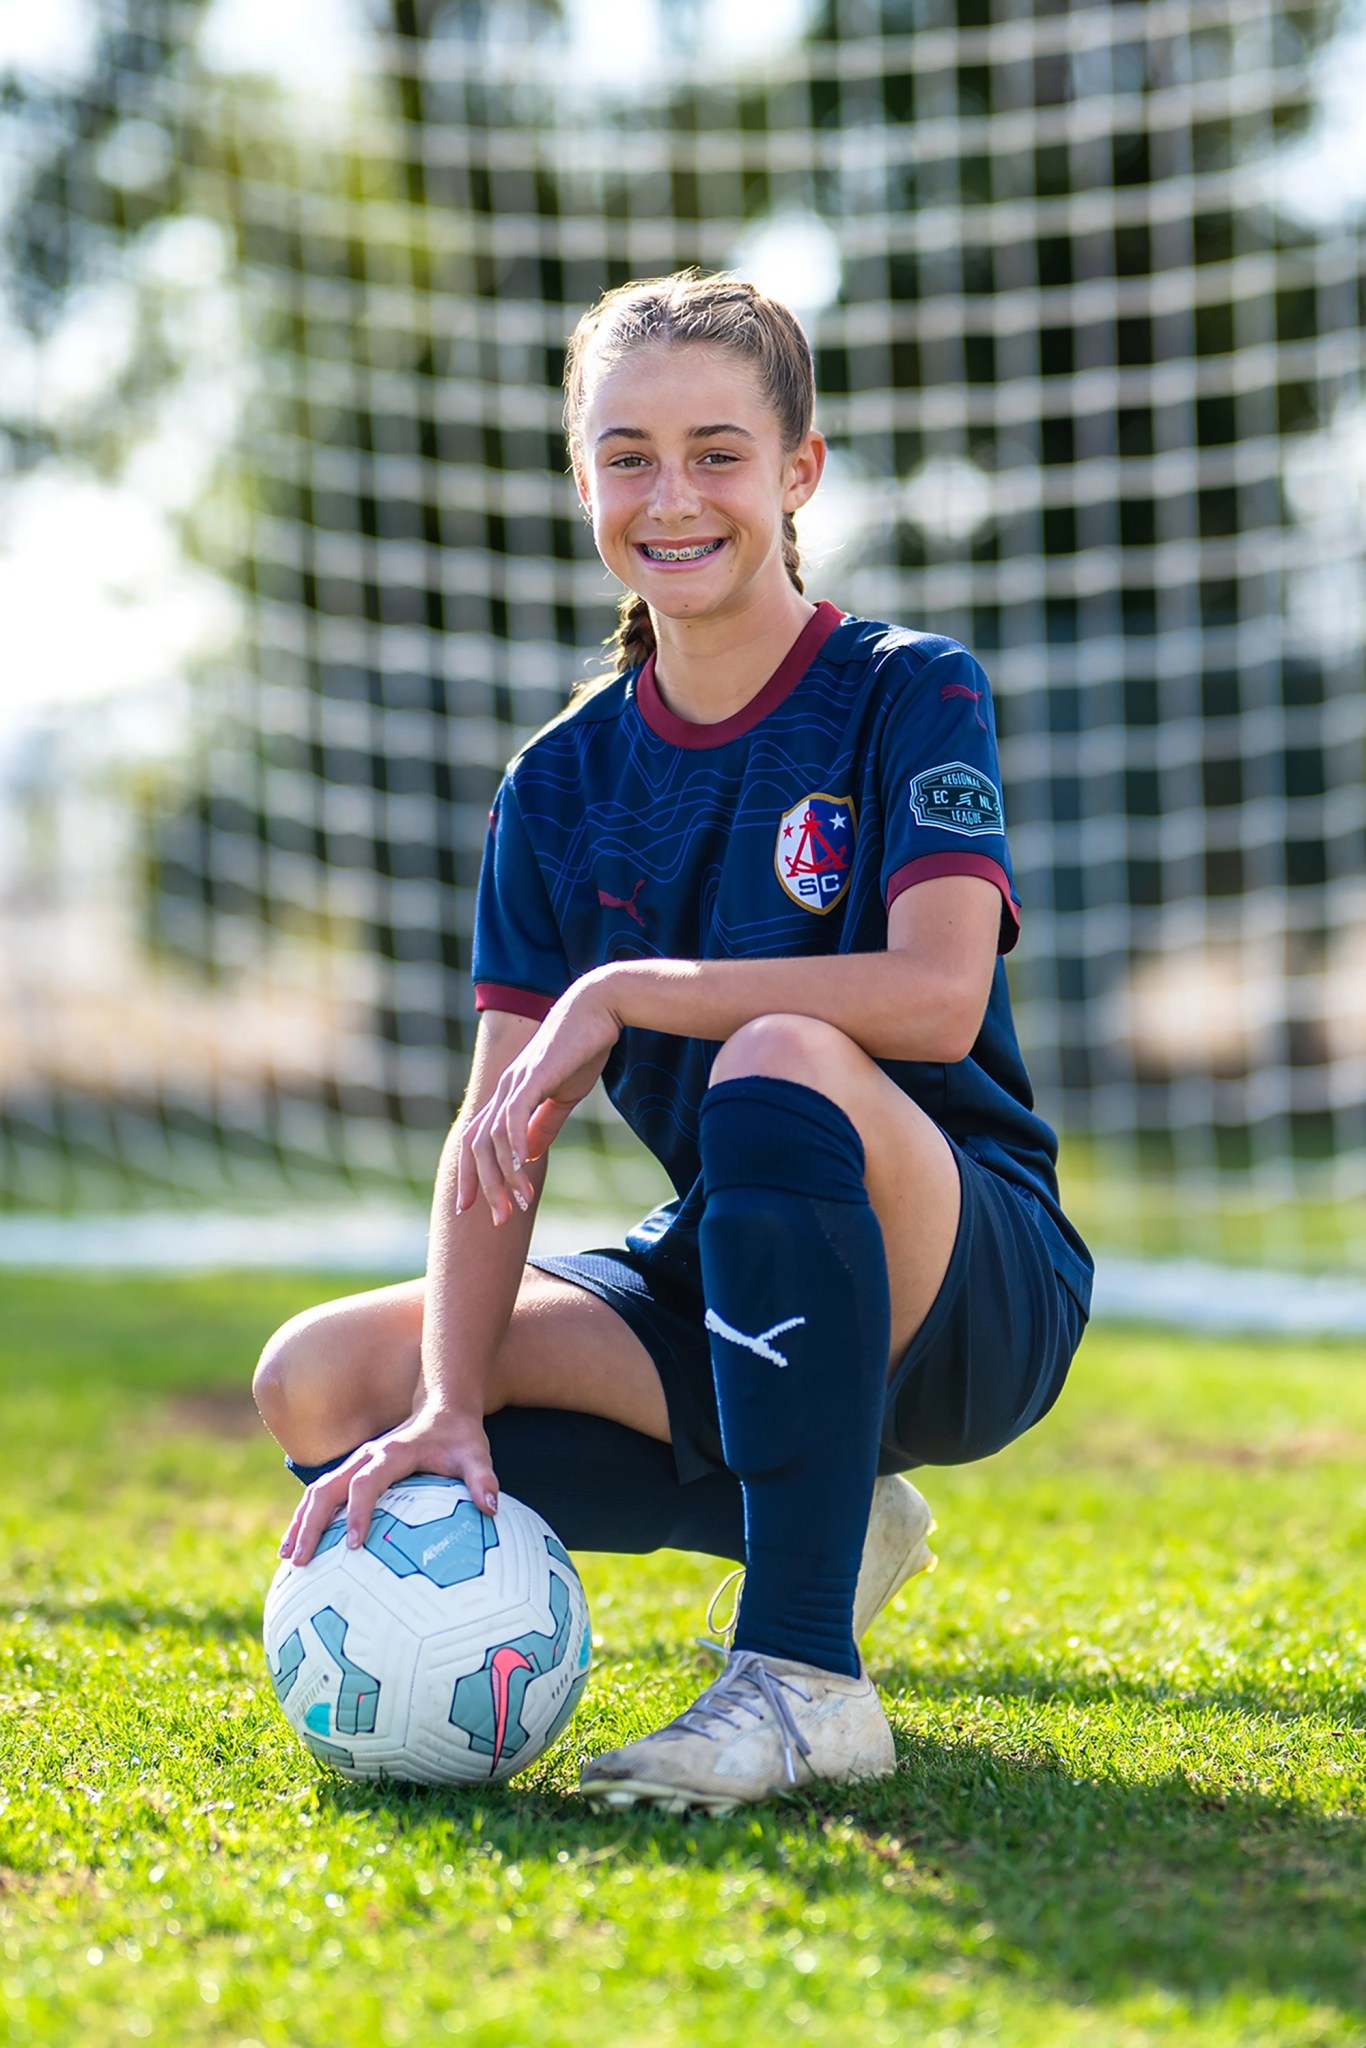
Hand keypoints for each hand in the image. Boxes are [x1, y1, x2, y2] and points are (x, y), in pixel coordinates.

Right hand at [278, 1407, 497, 1567]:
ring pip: (317, 1491)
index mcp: (392, 1453)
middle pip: (327, 1488)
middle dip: (311, 1524)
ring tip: (288, 1558)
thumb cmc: (459, 1436)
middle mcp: (366, 1456)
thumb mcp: (475, 1454)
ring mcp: (355, 1462)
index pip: (367, 1482)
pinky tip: (299, 1545)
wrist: (442, 1406)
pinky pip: (323, 1494)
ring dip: (301, 1522)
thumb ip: (482, 1479)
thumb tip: (492, 1508)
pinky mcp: (352, 1470)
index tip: (354, 1545)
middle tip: (301, 1560)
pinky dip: (307, 1517)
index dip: (359, 1512)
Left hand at [457, 971, 621, 1223]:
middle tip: (497, 1221)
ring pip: (493, 1140)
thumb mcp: (563, 1096)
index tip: (472, 1208)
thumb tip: (529, 1155)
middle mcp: (503, 1090)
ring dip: (503, 1177)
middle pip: (476, 1146)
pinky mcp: (532, 1078)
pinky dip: (514, 1149)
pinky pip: (513, 1120)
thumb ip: (544, 1124)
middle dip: (483, 1187)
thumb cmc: (584, 1048)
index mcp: (508, 1094)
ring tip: (519, 1205)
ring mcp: (514, 1083)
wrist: (600, 1008)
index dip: (471, 1174)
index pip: (476, 1140)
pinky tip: (524, 1172)